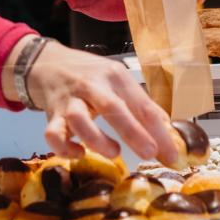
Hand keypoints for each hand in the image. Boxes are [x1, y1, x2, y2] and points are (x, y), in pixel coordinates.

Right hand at [20, 42, 179, 164]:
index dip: (159, 132)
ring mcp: (69, 99)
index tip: (172, 155)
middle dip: (132, 132)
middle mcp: (92, 85)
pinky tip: (79, 153)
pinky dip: (65, 148)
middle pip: (112, 106)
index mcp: (115, 77)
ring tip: (113, 152)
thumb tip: (167, 132)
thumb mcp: (117, 80)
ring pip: (78, 119)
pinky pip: (53, 134)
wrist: (47, 63)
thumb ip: (139, 104)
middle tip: (149, 153)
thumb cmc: (89, 76)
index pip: (142, 105)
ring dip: (97, 140)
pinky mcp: (51, 114)